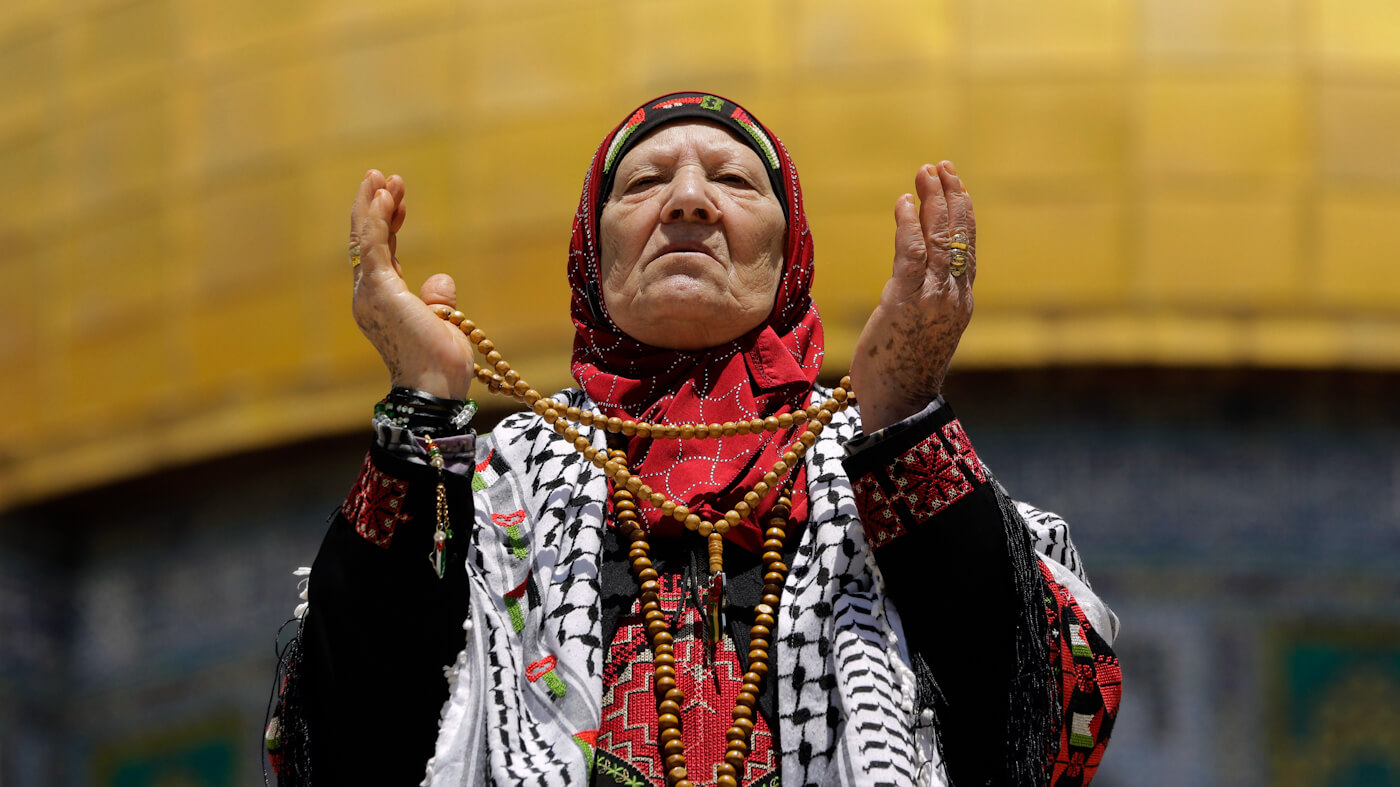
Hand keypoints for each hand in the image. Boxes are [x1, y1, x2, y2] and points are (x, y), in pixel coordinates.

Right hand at [349, 170, 474, 399]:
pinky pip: (373, 246)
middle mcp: (369, 297)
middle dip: (374, 207)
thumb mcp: (442, 323)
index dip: (387, 223)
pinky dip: (376, 218)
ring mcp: (370, 294)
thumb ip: (437, 300)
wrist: (436, 386)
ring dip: (372, 205)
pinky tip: (382, 196)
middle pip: (367, 242)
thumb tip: (441, 279)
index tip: (397, 198)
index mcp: (383, 303)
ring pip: (365, 239)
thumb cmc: (441, 364)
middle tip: (383, 177)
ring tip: (381, 177)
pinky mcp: (379, 290)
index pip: (381, 254)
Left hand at [850, 161, 974, 433]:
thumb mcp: (921, 329)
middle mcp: (954, 297)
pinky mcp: (906, 304)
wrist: (900, 406)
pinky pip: (912, 255)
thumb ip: (923, 299)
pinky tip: (904, 203)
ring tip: (925, 173)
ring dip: (933, 202)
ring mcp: (934, 300)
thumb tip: (910, 276)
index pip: (968, 247)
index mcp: (960, 302)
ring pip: (941, 239)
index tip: (953, 184)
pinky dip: (909, 225)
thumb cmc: (902, 371)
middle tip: (939, 167)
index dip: (962, 212)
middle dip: (950, 196)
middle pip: (959, 236)